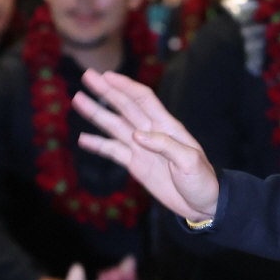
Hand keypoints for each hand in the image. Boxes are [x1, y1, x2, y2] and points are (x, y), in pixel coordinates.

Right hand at [73, 70, 217, 221]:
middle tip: (88, 76)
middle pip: (125, 107)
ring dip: (96, 113)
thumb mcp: (190, 161)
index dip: (126, 86)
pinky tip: (83, 139)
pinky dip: (98, 145)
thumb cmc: (202, 180)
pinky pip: (113, 151)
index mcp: (167, 127)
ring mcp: (142, 148)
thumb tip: (136, 135)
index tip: (107, 76)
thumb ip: (165, 146)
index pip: (144, 100)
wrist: (202, 204)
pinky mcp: (136, 164)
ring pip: (115, 126)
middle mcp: (152, 133)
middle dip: (106, 91)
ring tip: (78, 100)